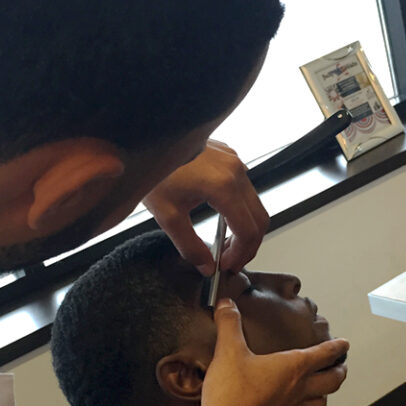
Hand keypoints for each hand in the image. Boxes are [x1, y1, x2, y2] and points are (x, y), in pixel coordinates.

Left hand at [143, 140, 268, 275]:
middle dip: (248, 245)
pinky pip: (246, 188)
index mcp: (224, 186)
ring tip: (225, 244)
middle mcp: (236, 171)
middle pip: (259, 219)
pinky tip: (222, 220)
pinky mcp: (229, 157)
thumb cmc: (155, 170)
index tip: (227, 266)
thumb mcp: (168, 215)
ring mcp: (235, 161)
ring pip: (255, 204)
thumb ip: (190, 246)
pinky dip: (240, 209)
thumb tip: (206, 266)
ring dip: (245, 227)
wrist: (145, 139)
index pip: (248, 230)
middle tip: (230, 261)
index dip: (241, 254)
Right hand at [168, 300, 348, 405]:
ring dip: (326, 396)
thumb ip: (229, 324)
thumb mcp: (227, 351)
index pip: (323, 354)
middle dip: (339, 372)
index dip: (336, 347)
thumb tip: (227, 304)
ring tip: (325, 391)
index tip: (344, 344)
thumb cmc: (230, 395)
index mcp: (292, 368)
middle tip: (341, 367)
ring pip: (321, 404)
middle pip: (332, 381)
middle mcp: (298, 391)